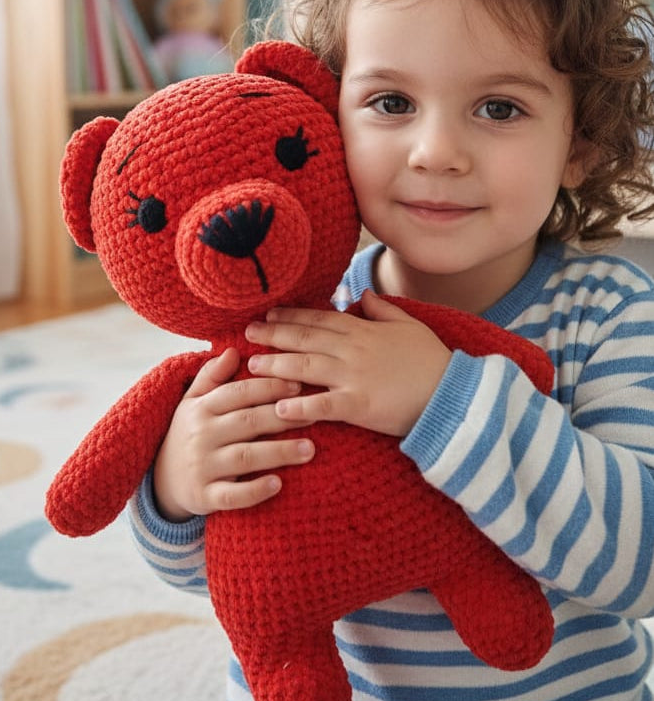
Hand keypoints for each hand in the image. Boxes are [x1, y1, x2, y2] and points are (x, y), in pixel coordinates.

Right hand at [152, 347, 315, 522]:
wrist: (162, 482)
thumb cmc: (188, 434)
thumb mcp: (191, 402)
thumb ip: (211, 376)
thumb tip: (233, 350)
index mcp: (200, 409)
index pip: (238, 393)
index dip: (269, 387)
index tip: (299, 385)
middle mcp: (200, 436)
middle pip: (247, 422)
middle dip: (282, 417)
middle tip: (314, 415)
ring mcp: (202, 468)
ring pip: (244, 457)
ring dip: (279, 452)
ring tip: (310, 449)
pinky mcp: (204, 497)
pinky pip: (232, 495)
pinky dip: (254, 491)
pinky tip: (278, 484)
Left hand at [245, 289, 451, 437]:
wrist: (453, 395)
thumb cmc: (432, 361)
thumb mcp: (410, 326)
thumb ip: (384, 309)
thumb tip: (365, 293)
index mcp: (364, 331)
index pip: (320, 320)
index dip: (292, 316)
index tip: (269, 314)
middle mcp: (354, 351)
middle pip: (305, 340)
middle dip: (274, 335)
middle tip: (247, 333)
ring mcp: (354, 378)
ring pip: (306, 368)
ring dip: (276, 365)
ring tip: (253, 365)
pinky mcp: (359, 406)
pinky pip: (323, 405)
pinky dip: (300, 405)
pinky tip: (278, 407)